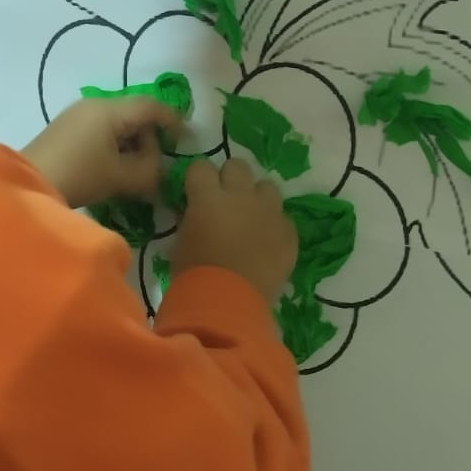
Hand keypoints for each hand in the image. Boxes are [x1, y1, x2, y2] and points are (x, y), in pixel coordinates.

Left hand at [23, 98, 174, 209]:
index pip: (151, 107)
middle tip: (153, 167)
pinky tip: (110, 170)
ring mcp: (77, 116)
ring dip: (130, 146)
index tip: (186, 140)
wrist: (28, 185)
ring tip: (130, 174)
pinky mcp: (65, 130)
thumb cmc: (79, 176)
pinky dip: (113, 147)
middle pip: (134, 114)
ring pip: (117, 124)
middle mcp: (94, 105)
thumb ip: (150, 171)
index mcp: (109, 110)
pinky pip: (101, 131)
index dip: (173, 121)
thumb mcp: (121, 177)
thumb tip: (159, 168)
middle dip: (149, 140)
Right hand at [171, 158, 297, 304]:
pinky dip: (274, 226)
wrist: (228, 304)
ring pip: (267, 186)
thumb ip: (191, 217)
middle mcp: (242, 196)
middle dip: (230, 179)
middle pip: (238, 166)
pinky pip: (283, 218)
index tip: (196, 192)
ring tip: (251, 218)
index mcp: (209, 196)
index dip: (198, 178)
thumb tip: (195, 209)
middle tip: (224, 201)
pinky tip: (266, 244)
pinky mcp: (289, 233)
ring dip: (257, 197)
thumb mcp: (181, 241)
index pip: (201, 166)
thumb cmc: (194, 275)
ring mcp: (270, 213)